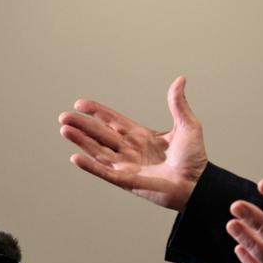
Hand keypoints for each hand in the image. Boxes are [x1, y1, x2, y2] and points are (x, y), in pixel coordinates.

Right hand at [59, 76, 206, 210]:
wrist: (198, 183)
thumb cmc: (194, 158)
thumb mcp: (187, 125)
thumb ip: (178, 104)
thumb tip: (180, 79)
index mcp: (141, 135)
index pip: (113, 121)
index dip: (97, 112)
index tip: (80, 103)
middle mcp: (130, 149)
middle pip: (100, 134)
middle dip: (82, 125)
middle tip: (64, 117)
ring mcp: (127, 165)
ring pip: (98, 151)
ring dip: (81, 141)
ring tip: (65, 129)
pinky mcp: (127, 181)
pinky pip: (104, 172)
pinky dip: (90, 166)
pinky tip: (75, 157)